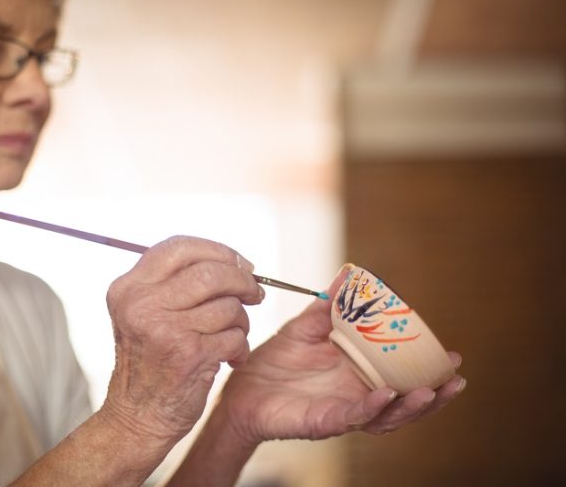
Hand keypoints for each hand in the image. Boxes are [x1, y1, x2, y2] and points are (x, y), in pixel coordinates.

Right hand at [100, 236, 264, 452]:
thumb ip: (172, 282)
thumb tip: (230, 260)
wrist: (137, 416)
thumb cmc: (149, 361)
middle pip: (211, 272)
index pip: (180, 247)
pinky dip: (240, 345)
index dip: (217, 250)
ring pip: (228, 305)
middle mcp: (142, 304)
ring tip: (233, 333)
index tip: (239, 263)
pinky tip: (230, 356)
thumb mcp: (142, 312)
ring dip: (241, 320)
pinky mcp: (190, 354)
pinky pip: (235, 335)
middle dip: (242, 281)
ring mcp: (166, 329)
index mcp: (129, 287)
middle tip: (254, 292)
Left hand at [217, 266, 465, 444]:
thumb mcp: (305, 328)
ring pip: (386, 415)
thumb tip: (349, 275)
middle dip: (433, 392)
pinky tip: (385, 396)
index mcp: (358, 372)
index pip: (401, 374)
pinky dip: (370, 408)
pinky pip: (351, 417)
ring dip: (410, 406)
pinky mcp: (323, 421)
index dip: (428, 368)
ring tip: (429, 391)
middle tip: (456, 378)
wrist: (241, 387)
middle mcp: (356, 394)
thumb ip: (329, 306)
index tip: (452, 354)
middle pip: (404, 399)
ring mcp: (343, 410)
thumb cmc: (275, 361)